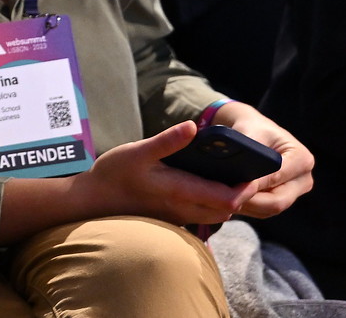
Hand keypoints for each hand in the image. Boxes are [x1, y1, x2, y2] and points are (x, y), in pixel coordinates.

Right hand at [73, 122, 256, 226]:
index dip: (245, 187)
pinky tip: (205, 184)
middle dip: (241, 194)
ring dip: (227, 199)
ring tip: (230, 175)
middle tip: (245, 170)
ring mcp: (178, 216)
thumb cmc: (114, 173)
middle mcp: (184, 209)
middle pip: (227, 210)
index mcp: (180, 191)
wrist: (93, 200)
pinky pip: (202, 215)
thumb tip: (193, 127)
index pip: (227, 199)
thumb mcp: (137, 151)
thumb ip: (167, 141)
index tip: (252, 169)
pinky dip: (212, 203)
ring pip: (216, 215)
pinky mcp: (172, 218)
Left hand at [212, 102, 313, 218]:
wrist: (252, 130)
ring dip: (246, 207)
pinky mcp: (282, 200)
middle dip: (249, 201)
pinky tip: (227, 203)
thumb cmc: (251, 127)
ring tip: (221, 201)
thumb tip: (241, 176)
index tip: (232, 188)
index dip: (255, 185)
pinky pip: (264, 211)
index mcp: (302, 159)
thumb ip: (248, 151)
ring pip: (269, 209)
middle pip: (277, 201)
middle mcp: (304, 178)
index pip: (277, 178)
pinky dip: (246, 208)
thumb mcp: (250, 132)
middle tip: (223, 200)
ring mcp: (295, 192)